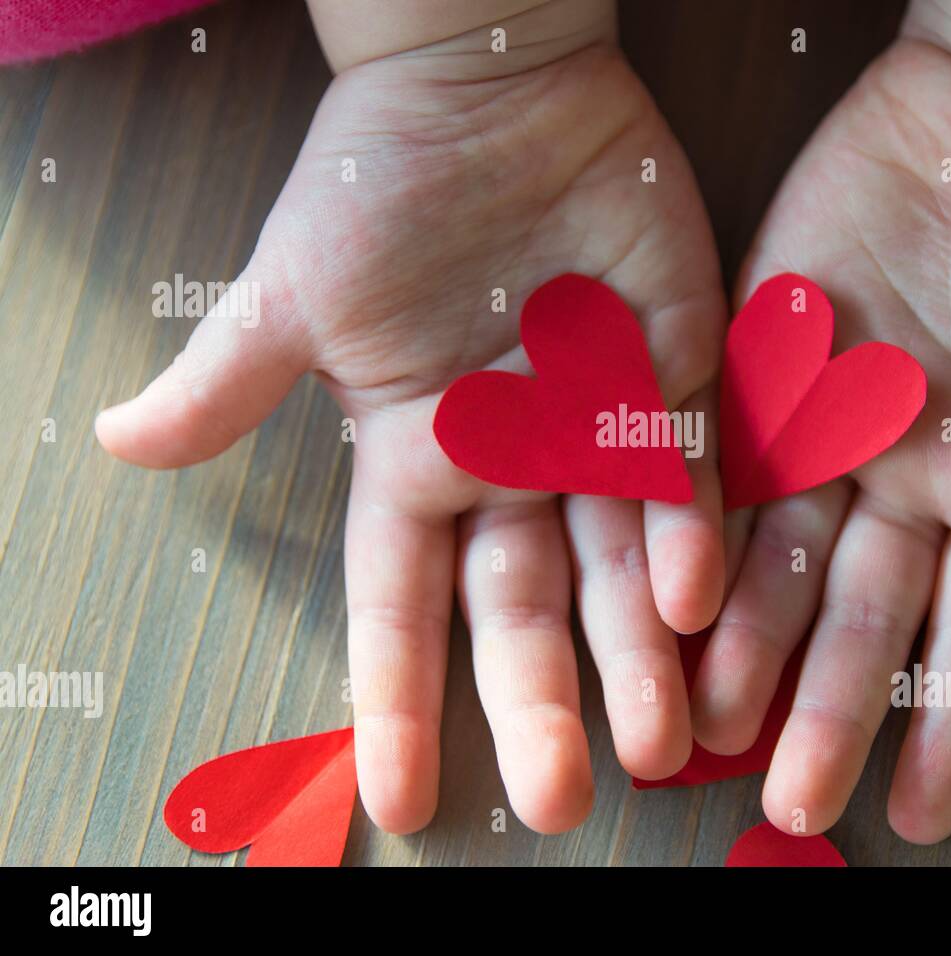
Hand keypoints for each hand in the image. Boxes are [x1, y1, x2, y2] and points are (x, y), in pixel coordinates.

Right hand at [96, 24, 725, 833]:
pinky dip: (693, 534)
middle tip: (565, 798)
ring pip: (619, 566)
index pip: (401, 604)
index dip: (397, 699)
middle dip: (541, 703)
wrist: (495, 87)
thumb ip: (228, 378)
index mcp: (418, 464)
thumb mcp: (297, 291)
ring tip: (662, 740)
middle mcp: (510, 468)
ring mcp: (595, 432)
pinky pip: (688, 476)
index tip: (397, 796)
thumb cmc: (384, 184)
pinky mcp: (672, 381)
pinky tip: (698, 599)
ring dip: (638, 652)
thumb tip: (115, 438)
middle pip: (522, 608)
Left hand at [691, 28, 950, 841]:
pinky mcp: (767, 355)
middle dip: (830, 707)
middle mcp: (907, 471)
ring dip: (747, 636)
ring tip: (711, 720)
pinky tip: (663, 590)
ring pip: (778, 550)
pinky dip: (695, 520)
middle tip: (791, 800)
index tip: (918, 813)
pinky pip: (724, 450)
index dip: (950, 723)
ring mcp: (832, 417)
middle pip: (863, 613)